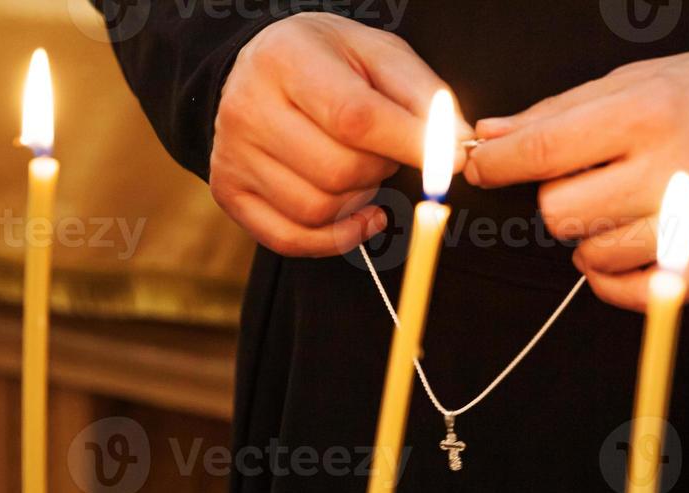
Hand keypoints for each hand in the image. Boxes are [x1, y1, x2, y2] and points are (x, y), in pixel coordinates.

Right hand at [213, 13, 468, 256]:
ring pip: (319, 210)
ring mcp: (232, 155)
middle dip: (380, 169)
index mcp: (286, 59)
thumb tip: (459, 147)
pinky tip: (358, 215)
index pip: (355, 118)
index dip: (410, 145)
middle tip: (382, 149)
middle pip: (339, 172)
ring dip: (359, 201)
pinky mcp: (229, 192)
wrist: (260, 70)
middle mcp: (247, 107)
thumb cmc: (329, 62)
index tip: (451, 159)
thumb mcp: (378, 55)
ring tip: (358, 168)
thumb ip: (423, 96)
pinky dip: (336, 238)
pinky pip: (292, 240)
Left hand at [464, 47, 688, 311]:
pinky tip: (625, 249)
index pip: (544, 151)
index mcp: (647, 115)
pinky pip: (631, 292)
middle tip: (587, 183)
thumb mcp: (635, 82)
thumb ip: (558, 113)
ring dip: (588, 239)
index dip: (498, 164)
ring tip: (618, 211)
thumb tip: (490, 139)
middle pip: (560, 213)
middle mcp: (672, 171)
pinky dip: (614, 278)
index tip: (482, 167)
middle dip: (558, 200)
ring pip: (591, 257)